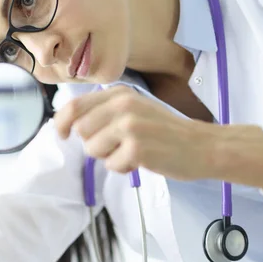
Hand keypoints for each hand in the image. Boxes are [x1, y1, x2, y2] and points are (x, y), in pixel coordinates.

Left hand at [54, 85, 214, 179]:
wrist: (201, 146)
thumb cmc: (165, 130)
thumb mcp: (134, 108)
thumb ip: (105, 110)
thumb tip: (70, 123)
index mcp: (120, 93)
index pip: (75, 105)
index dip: (61, 122)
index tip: (61, 134)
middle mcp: (123, 105)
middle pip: (82, 131)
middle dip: (94, 144)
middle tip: (116, 145)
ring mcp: (130, 126)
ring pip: (93, 149)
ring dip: (108, 157)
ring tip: (131, 151)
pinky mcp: (137, 148)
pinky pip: (111, 165)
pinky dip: (123, 168)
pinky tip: (141, 160)